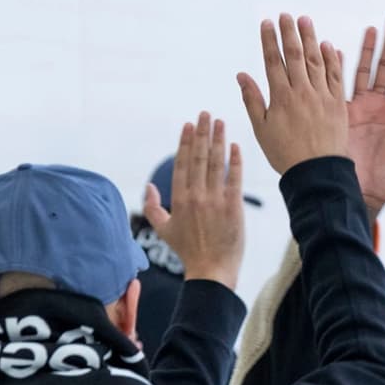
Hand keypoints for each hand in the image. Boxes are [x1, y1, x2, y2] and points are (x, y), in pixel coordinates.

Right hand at [144, 112, 244, 288]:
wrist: (211, 270)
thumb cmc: (188, 252)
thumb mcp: (163, 230)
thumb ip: (153, 206)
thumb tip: (149, 185)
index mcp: (179, 199)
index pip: (183, 163)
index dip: (186, 142)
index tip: (189, 125)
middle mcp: (196, 195)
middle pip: (199, 157)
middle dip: (202, 133)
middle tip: (206, 114)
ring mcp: (215, 200)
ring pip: (216, 163)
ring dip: (218, 140)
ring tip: (220, 122)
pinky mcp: (234, 206)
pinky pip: (235, 178)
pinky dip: (235, 160)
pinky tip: (235, 146)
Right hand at [238, 14, 347, 173]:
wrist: (316, 173)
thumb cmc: (286, 155)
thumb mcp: (262, 130)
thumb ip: (253, 100)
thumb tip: (242, 76)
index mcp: (281, 98)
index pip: (273, 61)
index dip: (270, 40)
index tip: (267, 24)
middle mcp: (302, 93)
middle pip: (295, 55)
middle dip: (289, 33)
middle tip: (286, 15)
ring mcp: (322, 97)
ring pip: (316, 61)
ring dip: (310, 39)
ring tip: (305, 21)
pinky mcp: (338, 104)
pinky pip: (336, 76)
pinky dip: (332, 59)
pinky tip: (328, 46)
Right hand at [348, 15, 384, 217]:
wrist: (361, 193)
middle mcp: (377, 108)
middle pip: (383, 68)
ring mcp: (358, 110)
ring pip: (363, 73)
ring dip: (368, 51)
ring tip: (372, 28)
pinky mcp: (340, 116)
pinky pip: (338, 87)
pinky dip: (338, 68)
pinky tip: (337, 50)